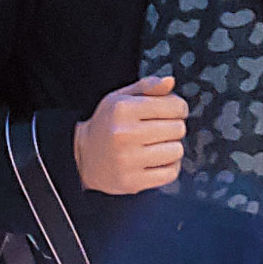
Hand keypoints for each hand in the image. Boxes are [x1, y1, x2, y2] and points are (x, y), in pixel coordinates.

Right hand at [73, 75, 189, 196]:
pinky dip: (169, 167)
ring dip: (172, 148)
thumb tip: (170, 82)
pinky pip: (171, 173)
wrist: (83, 157)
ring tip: (157, 145)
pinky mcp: (132, 182)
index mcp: (122, 109)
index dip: (179, 108)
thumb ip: (147, 86)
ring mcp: (128, 160)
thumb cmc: (107, 125)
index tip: (171, 112)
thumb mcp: (120, 98)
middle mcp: (124, 134)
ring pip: (177, 151)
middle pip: (178, 129)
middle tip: (160, 130)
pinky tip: (157, 161)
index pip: (174, 106)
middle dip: (174, 128)